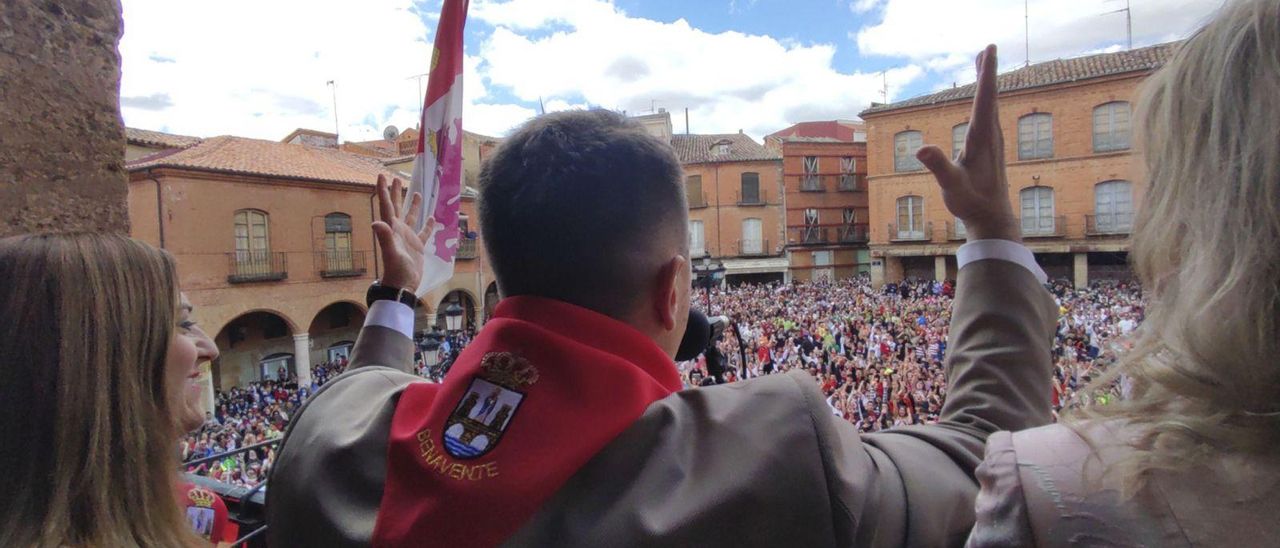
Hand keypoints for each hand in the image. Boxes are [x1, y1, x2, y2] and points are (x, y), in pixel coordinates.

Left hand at [372, 174, 435, 292]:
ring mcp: (408, 238)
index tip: (381, 175)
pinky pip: (423, 233)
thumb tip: (376, 222)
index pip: (387, 206)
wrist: (403, 286)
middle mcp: (399, 230)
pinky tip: (431, 218)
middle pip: (397, 207)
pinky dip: (427, 225)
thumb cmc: (396, 270)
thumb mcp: (391, 253)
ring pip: (410, 217)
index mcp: (392, 229)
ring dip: (413, 205)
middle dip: (396, 193)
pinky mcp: (417, 246)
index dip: (384, 191)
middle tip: (396, 178)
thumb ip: (385, 237)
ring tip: (416, 193)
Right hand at [916, 45, 1018, 241]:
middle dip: (988, 71)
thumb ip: (938, 166)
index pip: (984, 98)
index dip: (986, 74)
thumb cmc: (971, 202)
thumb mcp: (951, 186)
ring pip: (991, 103)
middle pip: (990, 95)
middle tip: (989, 47)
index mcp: (982, 138)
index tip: (989, 50)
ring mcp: (993, 140)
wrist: (992, 217)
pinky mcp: (990, 146)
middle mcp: (991, 135)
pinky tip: (983, 96)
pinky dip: (985, 97)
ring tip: (983, 61)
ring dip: (987, 81)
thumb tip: (922, 149)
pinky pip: (989, 113)